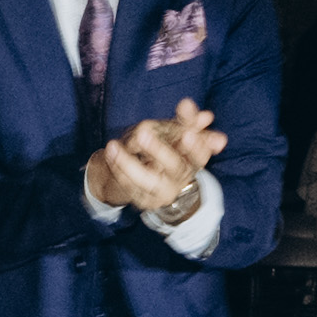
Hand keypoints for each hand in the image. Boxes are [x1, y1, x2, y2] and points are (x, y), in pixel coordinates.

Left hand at [91, 99, 226, 215]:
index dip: (197, 145)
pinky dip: (118, 169)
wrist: (144, 174)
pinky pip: (130, 186)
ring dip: (129, 163)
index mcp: (193, 160)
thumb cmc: (166, 148)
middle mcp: (181, 179)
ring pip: (148, 180)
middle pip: (175, 167)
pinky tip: (110, 154)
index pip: (200, 154)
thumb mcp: (176, 132)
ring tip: (112, 146)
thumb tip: (206, 116)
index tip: (188, 134)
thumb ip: (188, 121)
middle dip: (160, 150)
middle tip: (142, 131)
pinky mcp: (145, 200)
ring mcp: (163, 192)